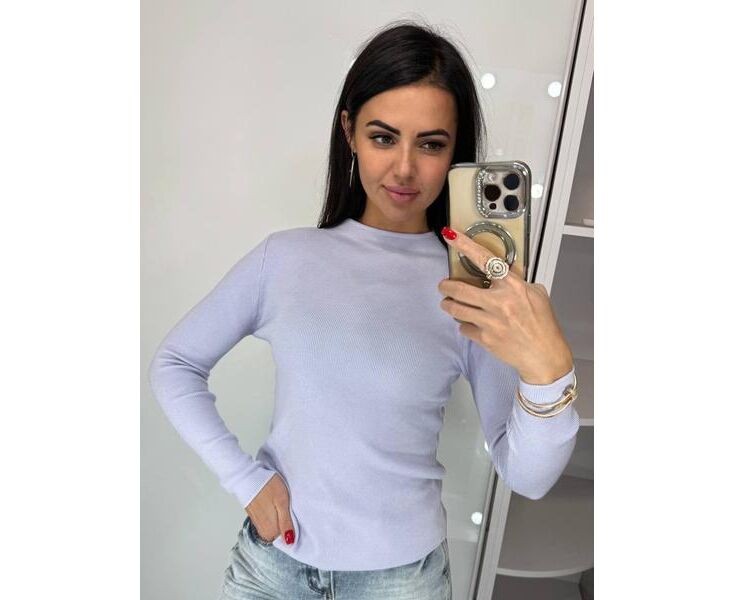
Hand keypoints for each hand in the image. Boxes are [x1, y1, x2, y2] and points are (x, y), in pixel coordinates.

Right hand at [245, 473, 295, 544]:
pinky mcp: (256, 516)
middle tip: (287, 507)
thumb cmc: (267, 486)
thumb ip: (286, 523)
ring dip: (280, 516)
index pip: (287, 538)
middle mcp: (263, 530)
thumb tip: (290, 542)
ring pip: (275, 525)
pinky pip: (269, 519)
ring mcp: (259, 523)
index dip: (293, 526)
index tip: (293, 515)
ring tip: (279, 503)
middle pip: (281, 532)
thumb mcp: (282, 502)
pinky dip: (274, 513)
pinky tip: (274, 503)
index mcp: (270, 530)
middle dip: (286, 522)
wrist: (248, 476)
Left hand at [438, 227, 572, 384]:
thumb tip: (504, 272)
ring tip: (449, 303)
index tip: (452, 236)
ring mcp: (490, 321)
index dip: (465, 246)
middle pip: (459, 289)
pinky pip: (463, 328)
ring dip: (449, 305)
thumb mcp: (536, 295)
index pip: (484, 260)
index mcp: (512, 286)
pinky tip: (470, 324)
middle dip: (446, 286)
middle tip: (444, 285)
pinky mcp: (485, 338)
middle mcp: (499, 302)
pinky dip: (464, 325)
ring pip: (456, 309)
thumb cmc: (543, 325)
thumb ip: (517, 282)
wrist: (544, 355)